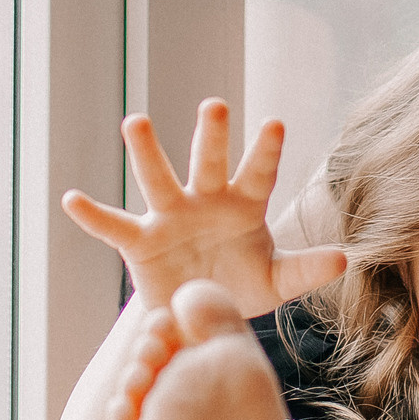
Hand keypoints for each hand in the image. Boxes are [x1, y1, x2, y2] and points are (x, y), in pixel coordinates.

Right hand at [62, 99, 346, 314]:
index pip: (259, 174)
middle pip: (209, 163)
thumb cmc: (240, 286)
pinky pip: (114, 226)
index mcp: (243, 206)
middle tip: (215, 105)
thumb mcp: (276, 282)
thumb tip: (347, 256)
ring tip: (135, 120)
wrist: (197, 315)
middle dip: (212, 136)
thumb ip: (306, 268)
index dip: (266, 152)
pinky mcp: (141, 242)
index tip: (275, 123)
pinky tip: (71, 199)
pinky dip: (92, 215)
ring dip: (147, 151)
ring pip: (158, 179)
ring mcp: (170, 217)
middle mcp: (205, 201)